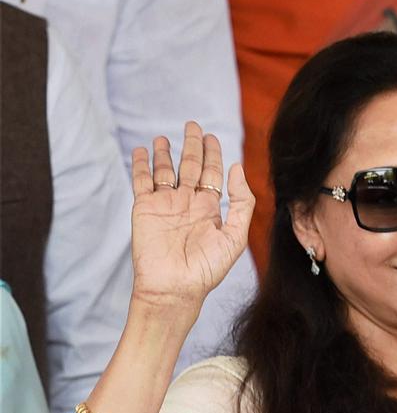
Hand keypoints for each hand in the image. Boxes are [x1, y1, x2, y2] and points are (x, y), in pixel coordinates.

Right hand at [129, 121, 252, 311]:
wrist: (176, 287)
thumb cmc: (207, 268)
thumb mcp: (235, 236)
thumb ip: (240, 203)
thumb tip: (237, 168)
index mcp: (210, 209)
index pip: (212, 174)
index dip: (213, 155)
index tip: (212, 137)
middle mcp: (188, 204)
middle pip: (190, 167)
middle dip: (191, 146)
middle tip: (193, 125)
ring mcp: (165, 204)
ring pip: (165, 171)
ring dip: (165, 153)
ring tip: (163, 137)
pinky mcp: (144, 208)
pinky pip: (141, 181)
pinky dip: (140, 165)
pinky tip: (141, 151)